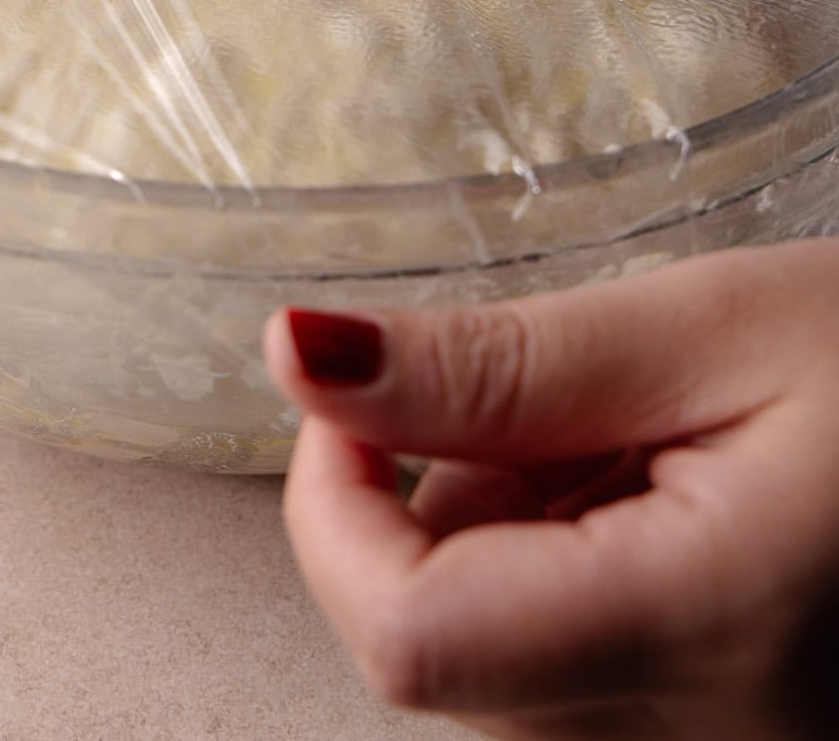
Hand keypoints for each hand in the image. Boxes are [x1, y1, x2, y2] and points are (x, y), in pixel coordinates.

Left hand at [264, 241, 838, 739]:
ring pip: (486, 663)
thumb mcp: (711, 330)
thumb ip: (495, 364)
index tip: (361, 393)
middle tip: (558, 398)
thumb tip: (299, 357)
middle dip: (433, 499)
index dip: (335, 503)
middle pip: (432, 647)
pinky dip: (556, 572)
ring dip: (502, 535)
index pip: (406, 637)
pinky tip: (651, 502)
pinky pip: (556, 679)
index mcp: (705, 638)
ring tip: (635, 446)